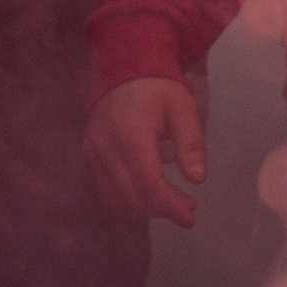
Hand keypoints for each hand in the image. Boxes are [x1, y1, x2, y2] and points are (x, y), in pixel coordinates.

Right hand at [86, 75, 209, 228]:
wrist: (123, 69)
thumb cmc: (158, 88)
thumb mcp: (183, 109)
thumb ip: (191, 143)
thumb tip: (198, 180)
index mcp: (131, 134)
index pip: (147, 184)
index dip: (169, 206)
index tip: (190, 218)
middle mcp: (106, 147)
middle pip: (131, 196)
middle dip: (162, 209)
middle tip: (189, 208)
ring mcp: (93, 152)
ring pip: (116, 197)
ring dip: (146, 208)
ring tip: (175, 202)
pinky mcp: (89, 154)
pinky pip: (106, 187)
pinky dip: (129, 198)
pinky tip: (151, 194)